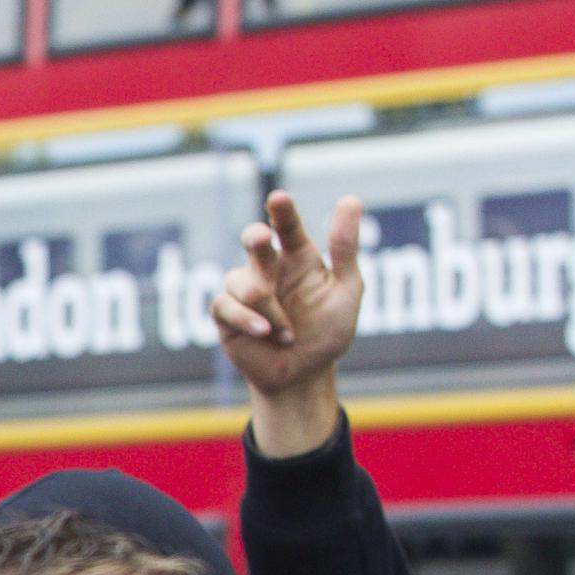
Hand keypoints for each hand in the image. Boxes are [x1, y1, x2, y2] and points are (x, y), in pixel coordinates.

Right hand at [212, 191, 362, 456]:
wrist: (303, 374)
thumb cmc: (327, 331)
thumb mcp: (346, 289)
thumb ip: (345, 248)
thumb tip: (349, 199)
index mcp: (298, 257)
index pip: (288, 227)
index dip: (282, 212)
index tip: (279, 199)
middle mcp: (268, 269)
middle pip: (253, 240)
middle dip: (256, 238)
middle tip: (262, 239)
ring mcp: (244, 291)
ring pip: (242, 282)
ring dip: (268, 309)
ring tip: (287, 334)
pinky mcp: (226, 315)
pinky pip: (225, 306)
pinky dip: (248, 320)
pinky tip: (267, 333)